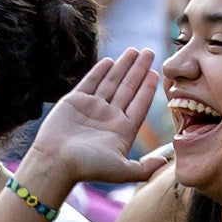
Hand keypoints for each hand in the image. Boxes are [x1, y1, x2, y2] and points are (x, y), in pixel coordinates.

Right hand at [15, 49, 162, 195]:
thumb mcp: (122, 171)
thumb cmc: (88, 168)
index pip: (139, 104)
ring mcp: (91, 108)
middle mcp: (108, 117)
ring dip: (122, 66)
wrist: (55, 163)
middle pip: (128, 88)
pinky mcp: (74, 101)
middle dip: (138, 69)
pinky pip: (90, 82)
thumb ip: (144, 167)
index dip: (148, 88)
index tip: (156, 72)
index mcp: (122, 130)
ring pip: (111, 82)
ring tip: (134, 50)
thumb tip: (166, 163)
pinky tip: (110, 60)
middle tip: (149, 52)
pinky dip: (100, 71)